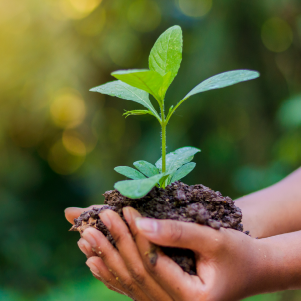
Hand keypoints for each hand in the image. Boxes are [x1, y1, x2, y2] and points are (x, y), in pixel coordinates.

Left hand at [65, 206, 267, 300]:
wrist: (252, 270)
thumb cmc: (239, 252)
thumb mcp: (214, 239)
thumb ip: (178, 233)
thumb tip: (142, 224)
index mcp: (193, 299)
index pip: (153, 264)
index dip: (136, 235)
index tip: (123, 209)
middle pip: (136, 275)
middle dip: (115, 245)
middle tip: (96, 220)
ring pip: (130, 283)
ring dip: (106, 259)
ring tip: (85, 238)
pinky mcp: (164, 299)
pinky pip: (133, 288)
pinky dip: (112, 274)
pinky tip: (94, 261)